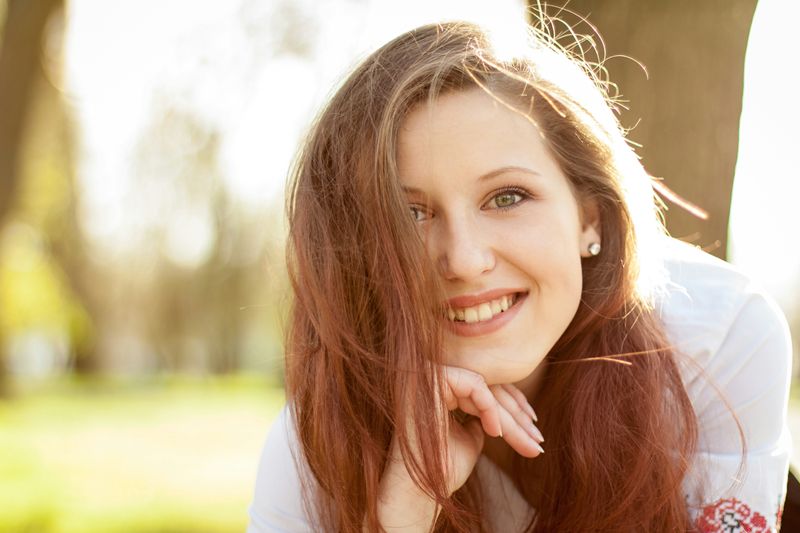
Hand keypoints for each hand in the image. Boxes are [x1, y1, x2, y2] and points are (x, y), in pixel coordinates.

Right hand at [376, 366, 542, 530]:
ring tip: (528, 442)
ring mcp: (430, 376)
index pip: (484, 389)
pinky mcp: (432, 379)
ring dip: (510, 416)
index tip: (533, 432)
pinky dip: (490, 407)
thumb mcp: (471, 439)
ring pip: (485, 388)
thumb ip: (483, 420)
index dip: (512, 407)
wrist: (420, 490)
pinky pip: (474, 384)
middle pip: (488, 389)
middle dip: (517, 415)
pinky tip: (496, 432)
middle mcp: (432, 378)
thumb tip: (503, 413)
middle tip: (537, 440)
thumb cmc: (443, 468)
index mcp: (439, 390)